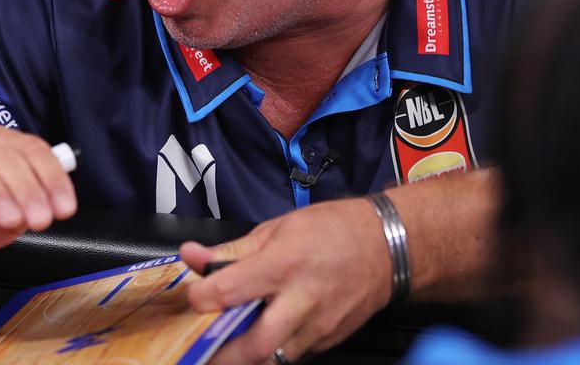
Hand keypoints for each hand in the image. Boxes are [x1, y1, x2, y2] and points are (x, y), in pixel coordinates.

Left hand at [181, 198, 389, 363]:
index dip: (201, 297)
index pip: (230, 291)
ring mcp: (317, 326)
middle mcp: (302, 300)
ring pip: (273, 359)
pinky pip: (291, 354)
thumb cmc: (333, 230)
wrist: (387, 246)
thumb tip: (193, 256)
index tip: (194, 296)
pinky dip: (271, 350)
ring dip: (245, 356)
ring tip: (228, 343)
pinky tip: (261, 335)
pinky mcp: (327, 341)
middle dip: (221, 353)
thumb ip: (232, 249)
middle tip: (202, 345)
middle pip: (254, 345)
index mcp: (284, 263)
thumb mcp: (277, 227)